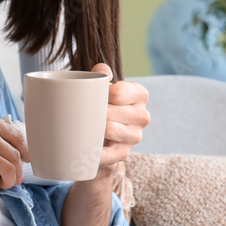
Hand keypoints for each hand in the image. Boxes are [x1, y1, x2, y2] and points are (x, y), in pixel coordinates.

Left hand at [91, 63, 149, 178]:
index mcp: (140, 94)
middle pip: (111, 111)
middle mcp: (143, 116)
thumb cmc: (101, 102)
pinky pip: (107, 154)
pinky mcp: (124, 153)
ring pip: (109, 129)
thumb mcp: (101, 84)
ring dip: (94, 128)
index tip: (90, 95)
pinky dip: (95, 152)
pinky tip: (86, 149)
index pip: (119, 92)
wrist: (100, 131)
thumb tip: (103, 73)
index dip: (101, 94)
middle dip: (94, 112)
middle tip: (83, 112)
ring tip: (84, 125)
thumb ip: (101, 72)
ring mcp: (135, 136)